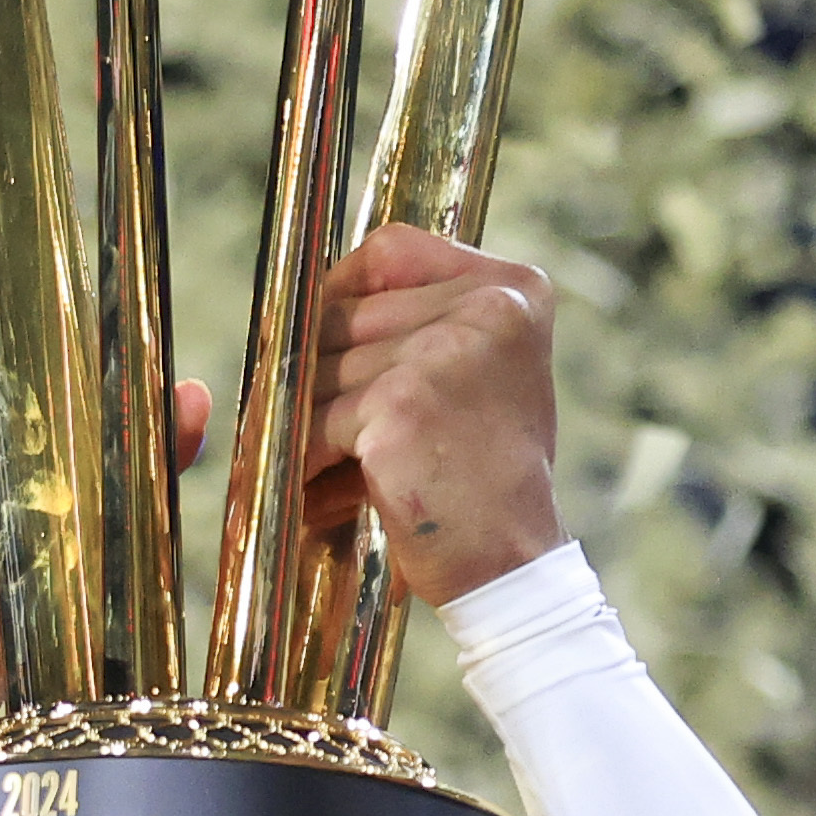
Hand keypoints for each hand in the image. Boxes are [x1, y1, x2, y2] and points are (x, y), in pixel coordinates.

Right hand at [0, 242, 208, 703]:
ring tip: (64, 464)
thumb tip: (191, 393)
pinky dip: (45, 446)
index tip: (68, 281)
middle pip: (5, 304)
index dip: (13, 263)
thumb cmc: (23, 550)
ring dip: (61, 404)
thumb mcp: (85, 470)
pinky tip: (48, 487)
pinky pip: (9, 414)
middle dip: (63, 347)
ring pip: (16, 356)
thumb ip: (128, 421)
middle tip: (88, 409)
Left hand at [310, 226, 559, 606]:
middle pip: (348, 314)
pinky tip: (310, 487)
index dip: (340, 291)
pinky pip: (318, 419)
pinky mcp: (402, 403)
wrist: (513, 562)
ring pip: (325, 370)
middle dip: (315, 373)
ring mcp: (442, 353)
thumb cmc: (486, 479)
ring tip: (309, 462)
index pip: (391, 252)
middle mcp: (486, 308)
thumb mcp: (478, 377)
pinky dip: (304, 456)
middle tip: (302, 420)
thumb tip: (306, 307)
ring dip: (304, 420)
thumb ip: (420, 327)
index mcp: (512, 290)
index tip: (319, 336)